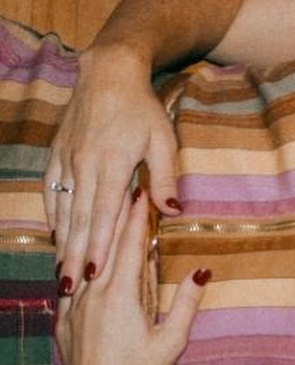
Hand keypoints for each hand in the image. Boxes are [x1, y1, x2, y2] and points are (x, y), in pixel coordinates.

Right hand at [45, 44, 181, 291]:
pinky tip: (55, 236)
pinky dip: (53, 216)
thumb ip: (166, 177)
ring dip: (62, 243)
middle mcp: (84, 166)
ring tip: (61, 273)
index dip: (99, 247)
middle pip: (79, 220)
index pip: (105, 215)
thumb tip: (173, 212)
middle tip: (69, 290)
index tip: (95, 275)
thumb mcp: (164, 139)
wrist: (108, 74)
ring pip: (62, 210)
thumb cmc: (143, 108)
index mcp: (112, 164)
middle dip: (75, 257)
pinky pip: (51, 192)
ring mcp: (66, 161)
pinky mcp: (56, 155)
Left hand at [55, 191, 206, 364]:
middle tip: (125, 188)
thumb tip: (202, 271)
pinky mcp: (63, 321)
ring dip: (98, 236)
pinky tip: (81, 253)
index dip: (136, 216)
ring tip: (105, 213)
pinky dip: (78, 263)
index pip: (129, 245)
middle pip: (106, 245)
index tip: (143, 191)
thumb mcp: (173, 340)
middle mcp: (93, 295)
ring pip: (85, 260)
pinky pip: (69, 283)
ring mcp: (74, 307)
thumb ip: (187, 304)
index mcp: (120, 295)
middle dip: (117, 215)